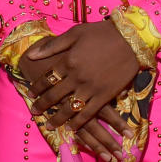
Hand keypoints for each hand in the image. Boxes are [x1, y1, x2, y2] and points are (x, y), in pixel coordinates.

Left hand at [16, 37, 127, 161]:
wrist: (130, 38)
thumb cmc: (101, 33)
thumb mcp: (74, 33)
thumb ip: (52, 46)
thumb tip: (31, 54)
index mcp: (68, 61)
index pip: (46, 78)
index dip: (37, 87)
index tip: (30, 93)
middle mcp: (76, 77)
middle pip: (54, 96)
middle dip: (42, 105)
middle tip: (34, 112)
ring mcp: (91, 88)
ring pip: (69, 108)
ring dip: (57, 118)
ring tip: (48, 125)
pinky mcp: (105, 95)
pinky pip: (88, 113)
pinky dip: (78, 122)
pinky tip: (71, 128)